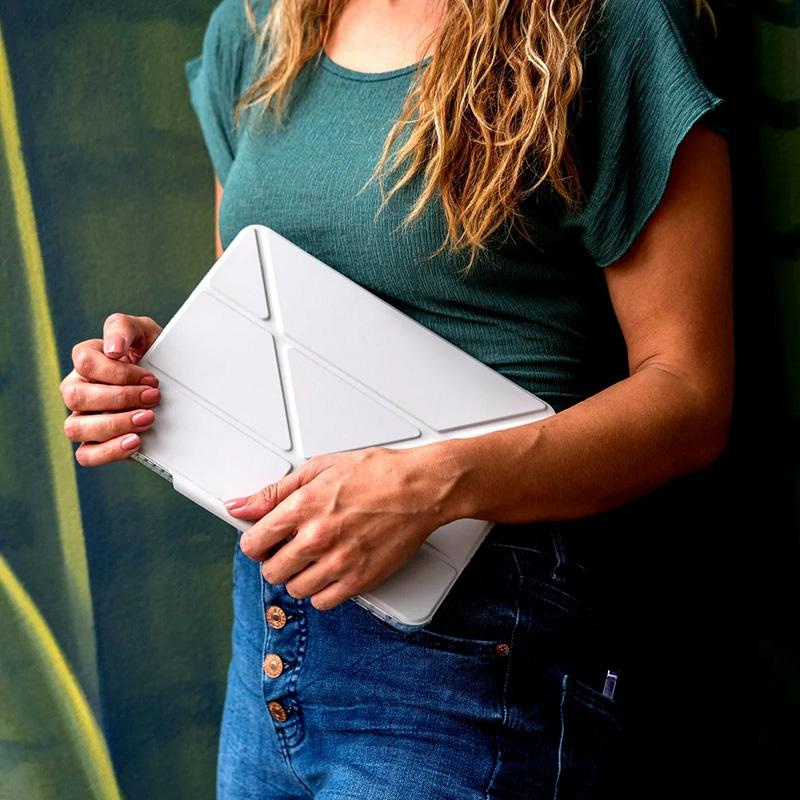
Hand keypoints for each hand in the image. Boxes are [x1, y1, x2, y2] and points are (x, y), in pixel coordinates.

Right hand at [60, 312, 162, 465]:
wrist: (173, 385)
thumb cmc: (153, 355)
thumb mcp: (145, 332)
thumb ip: (124, 328)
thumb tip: (112, 347)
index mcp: (86, 360)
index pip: (85, 362)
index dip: (119, 372)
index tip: (150, 378)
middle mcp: (78, 389)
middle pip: (76, 396)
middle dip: (120, 398)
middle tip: (153, 397)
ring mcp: (83, 417)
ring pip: (76, 427)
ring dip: (114, 425)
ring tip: (147, 419)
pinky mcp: (95, 443)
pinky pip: (86, 455)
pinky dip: (109, 451)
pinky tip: (134, 442)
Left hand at [225, 444, 458, 609]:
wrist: (421, 488)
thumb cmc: (378, 473)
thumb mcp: (320, 468)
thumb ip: (275, 491)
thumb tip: (240, 505)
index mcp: (303, 507)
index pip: (254, 543)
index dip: (256, 543)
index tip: (264, 541)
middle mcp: (317, 538)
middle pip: (272, 571)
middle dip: (277, 560)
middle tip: (292, 547)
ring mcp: (339, 562)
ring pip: (296, 589)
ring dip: (299, 577)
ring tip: (314, 559)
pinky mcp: (360, 579)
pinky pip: (324, 601)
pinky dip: (322, 591)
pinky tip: (330, 572)